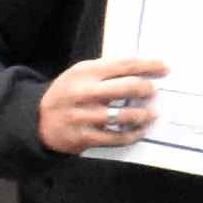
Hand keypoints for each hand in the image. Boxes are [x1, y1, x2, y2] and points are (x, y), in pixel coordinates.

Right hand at [43, 56, 169, 154]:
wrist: (38, 120)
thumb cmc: (68, 93)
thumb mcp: (80, 75)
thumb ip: (106, 72)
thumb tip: (143, 70)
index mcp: (85, 72)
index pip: (123, 65)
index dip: (148, 66)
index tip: (165, 68)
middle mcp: (84, 92)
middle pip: (126, 87)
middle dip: (146, 89)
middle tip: (154, 91)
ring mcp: (84, 116)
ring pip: (123, 115)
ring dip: (143, 114)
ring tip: (152, 113)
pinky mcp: (84, 137)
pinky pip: (116, 137)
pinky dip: (132, 134)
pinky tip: (140, 130)